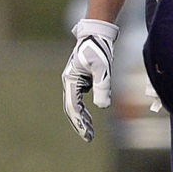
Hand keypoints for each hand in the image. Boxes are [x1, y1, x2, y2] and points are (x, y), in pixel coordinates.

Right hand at [62, 18, 117, 141]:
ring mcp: (74, 81)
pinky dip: (84, 109)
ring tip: (89, 130)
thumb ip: (102, 87)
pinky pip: (79, 99)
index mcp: (71, 81)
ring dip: (81, 118)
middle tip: (88, 137)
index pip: (73, 107)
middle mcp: (69, 82)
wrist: (96, 34)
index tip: (87, 134)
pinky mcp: (80, 80)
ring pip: (75, 105)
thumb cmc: (99, 49)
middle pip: (72, 108)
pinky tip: (89, 117)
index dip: (80, 122)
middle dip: (79, 123)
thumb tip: (102, 107)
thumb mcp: (103, 68)